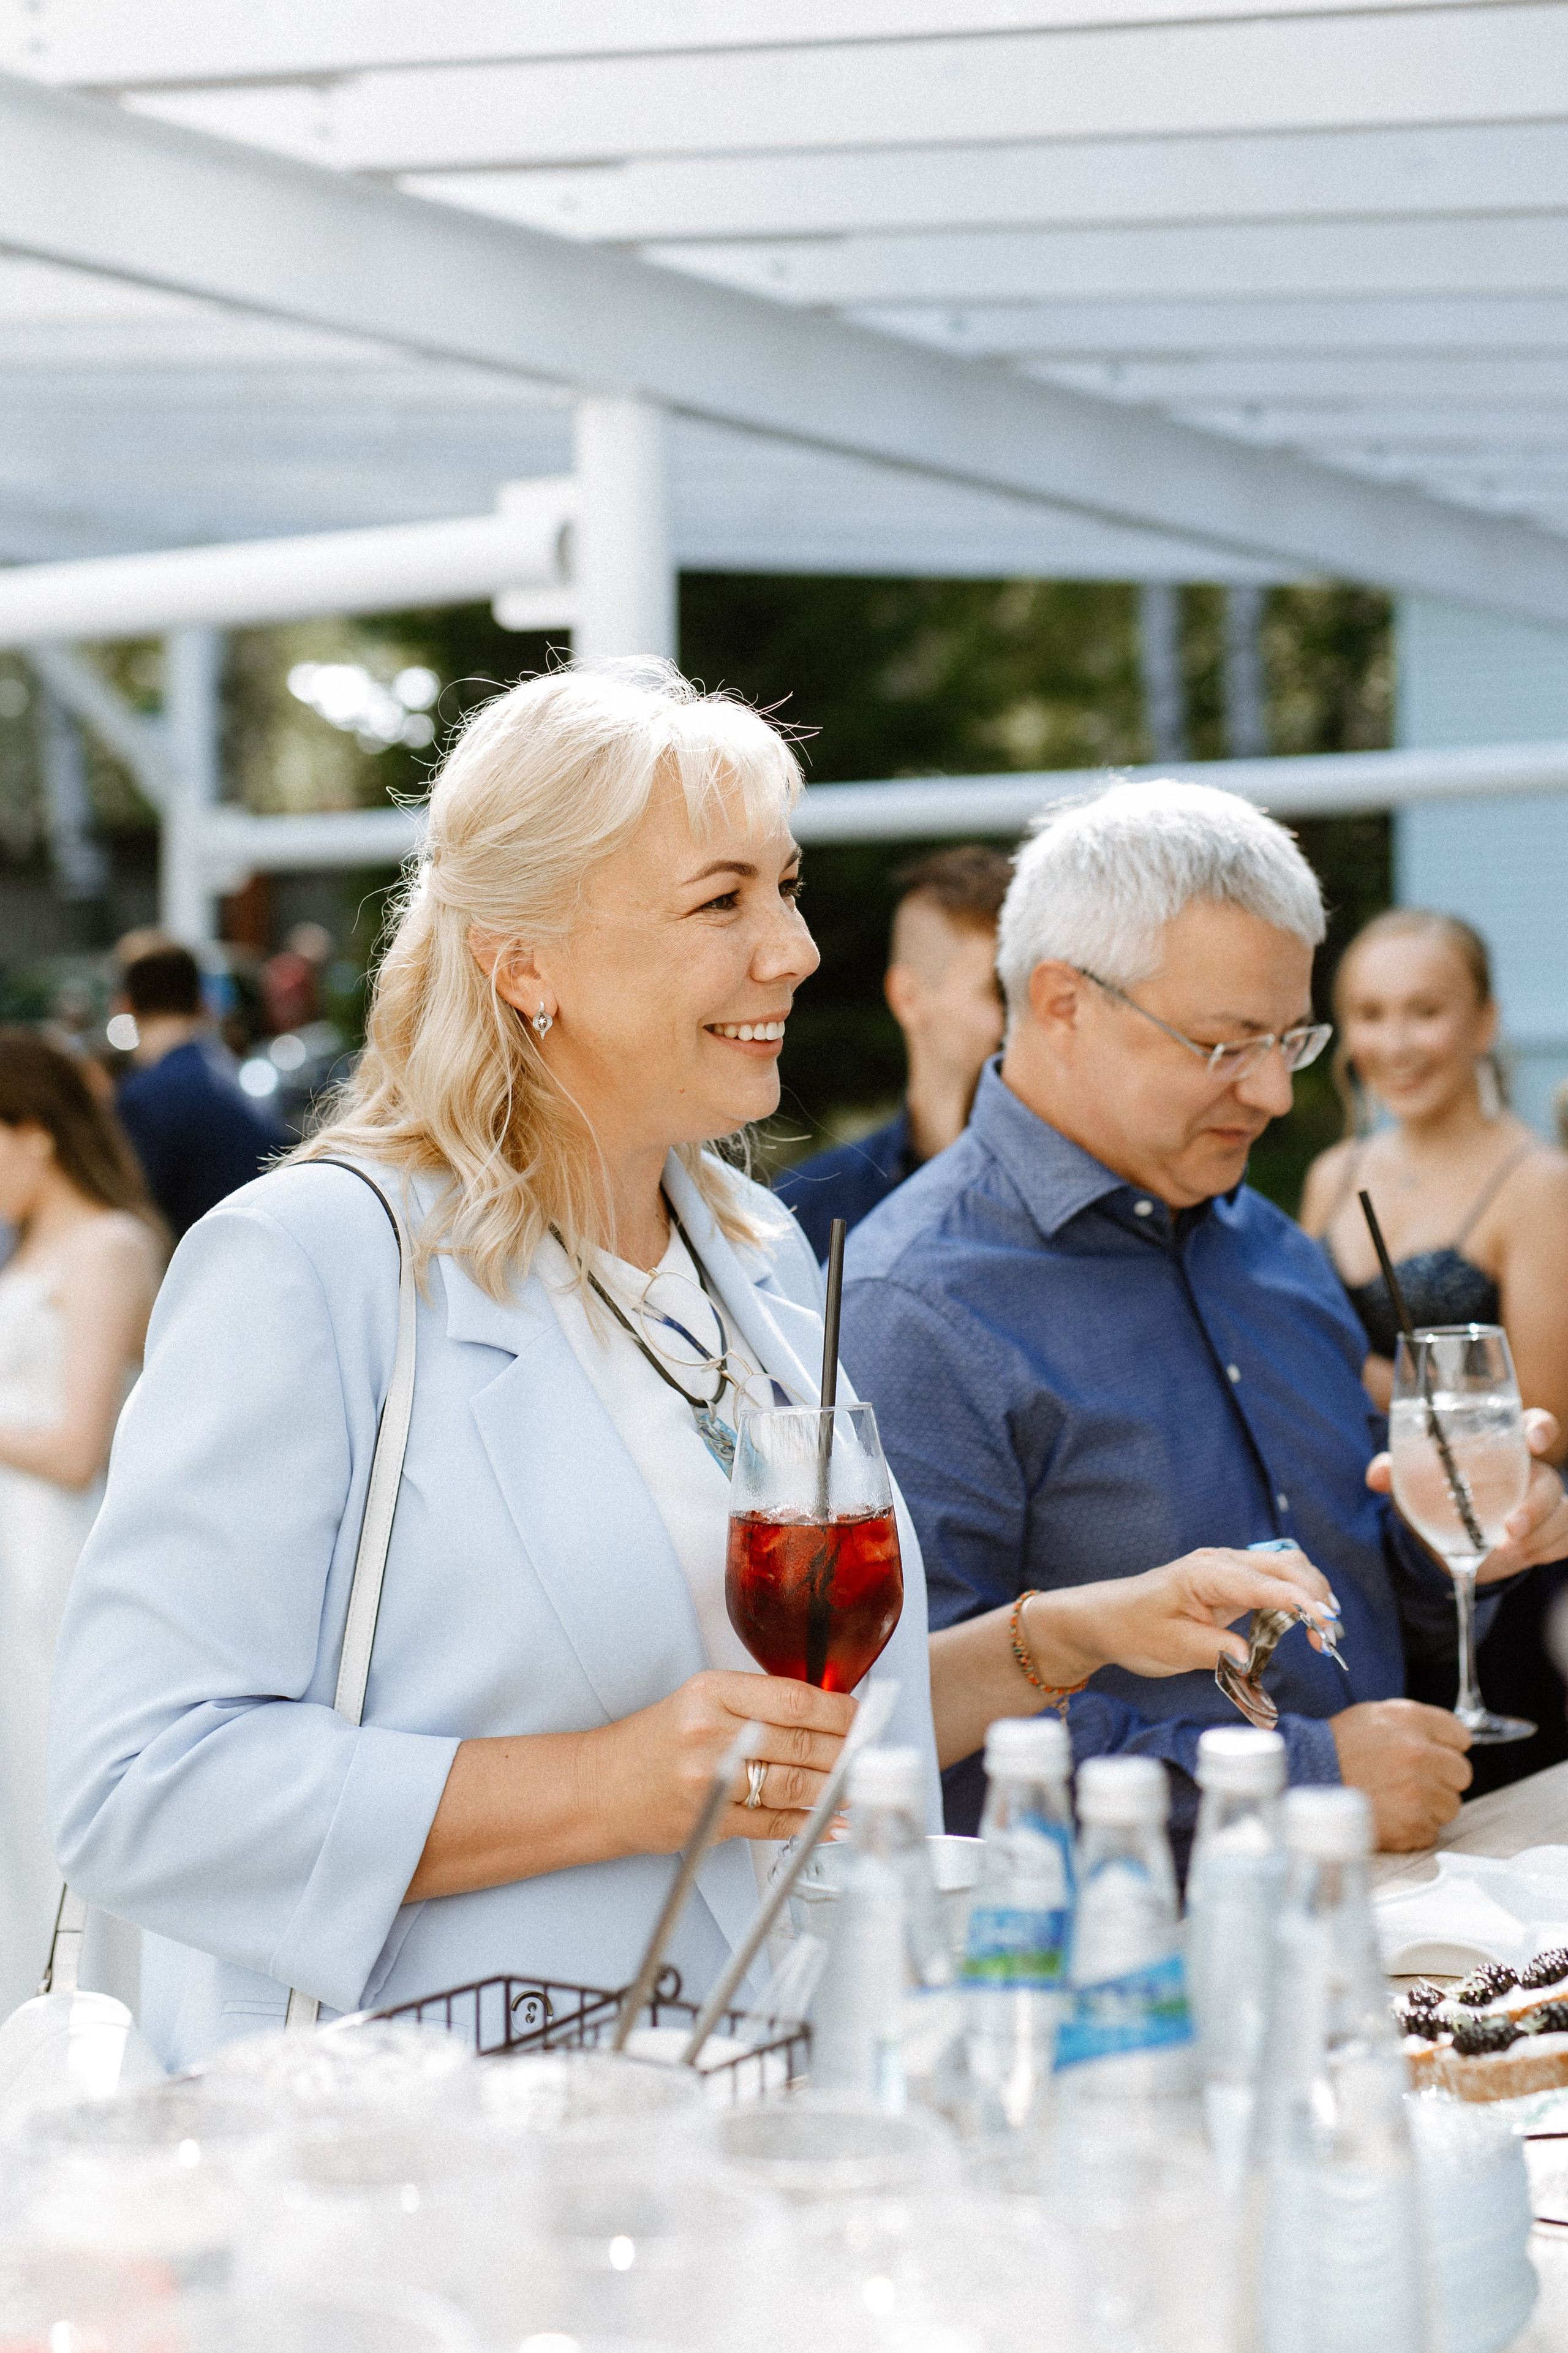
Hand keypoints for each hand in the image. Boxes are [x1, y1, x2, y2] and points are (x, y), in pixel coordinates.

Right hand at [592, 1669, 856, 1851]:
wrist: (599, 1787)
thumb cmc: (656, 1741)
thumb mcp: (700, 1700)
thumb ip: (755, 1701)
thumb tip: (824, 1714)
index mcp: (712, 1692)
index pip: (793, 1699)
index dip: (838, 1711)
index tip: (862, 1717)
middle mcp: (710, 1732)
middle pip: (800, 1743)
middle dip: (847, 1751)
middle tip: (873, 1753)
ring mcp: (709, 1780)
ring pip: (793, 1785)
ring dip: (836, 1789)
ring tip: (860, 1785)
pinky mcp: (710, 1822)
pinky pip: (774, 1823)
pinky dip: (811, 1824)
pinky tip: (834, 1821)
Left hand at [1035, 1545, 1338, 1686]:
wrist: (1108, 1618)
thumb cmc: (1134, 1630)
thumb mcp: (1171, 1648)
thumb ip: (1213, 1650)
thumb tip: (1249, 1656)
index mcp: (1206, 1573)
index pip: (1264, 1584)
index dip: (1300, 1603)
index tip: (1326, 1625)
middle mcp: (1222, 1563)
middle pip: (1286, 1567)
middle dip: (1315, 1597)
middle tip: (1329, 1639)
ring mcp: (1228, 1569)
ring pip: (1286, 1569)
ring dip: (1310, 1596)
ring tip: (1323, 1634)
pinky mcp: (1232, 1583)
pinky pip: (1274, 1582)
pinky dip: (1296, 1599)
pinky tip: (1306, 1625)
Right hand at [1330, 1697, 1471, 1849]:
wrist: (1306, 1780)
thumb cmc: (1339, 1747)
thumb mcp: (1375, 1716)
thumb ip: (1416, 1724)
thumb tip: (1450, 1741)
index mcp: (1411, 1720)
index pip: (1460, 1736)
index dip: (1446, 1746)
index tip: (1434, 1754)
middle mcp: (1419, 1753)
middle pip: (1461, 1773)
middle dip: (1442, 1777)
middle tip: (1413, 1779)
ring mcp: (1418, 1792)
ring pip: (1450, 1805)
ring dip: (1430, 1805)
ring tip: (1397, 1797)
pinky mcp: (1412, 1825)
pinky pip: (1432, 1830)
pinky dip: (1414, 1827)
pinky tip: (1391, 1814)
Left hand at [1368, 1407, 1567, 1582]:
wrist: (1446, 1537)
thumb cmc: (1434, 1493)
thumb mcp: (1411, 1481)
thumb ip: (1395, 1471)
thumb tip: (1376, 1475)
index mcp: (1501, 1444)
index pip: (1532, 1425)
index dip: (1540, 1428)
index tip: (1534, 1440)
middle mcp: (1528, 1470)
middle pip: (1550, 1479)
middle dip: (1535, 1505)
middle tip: (1510, 1528)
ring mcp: (1542, 1502)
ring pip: (1559, 1514)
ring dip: (1536, 1535)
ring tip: (1503, 1549)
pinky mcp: (1549, 1531)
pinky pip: (1564, 1539)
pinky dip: (1545, 1550)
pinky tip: (1521, 1554)